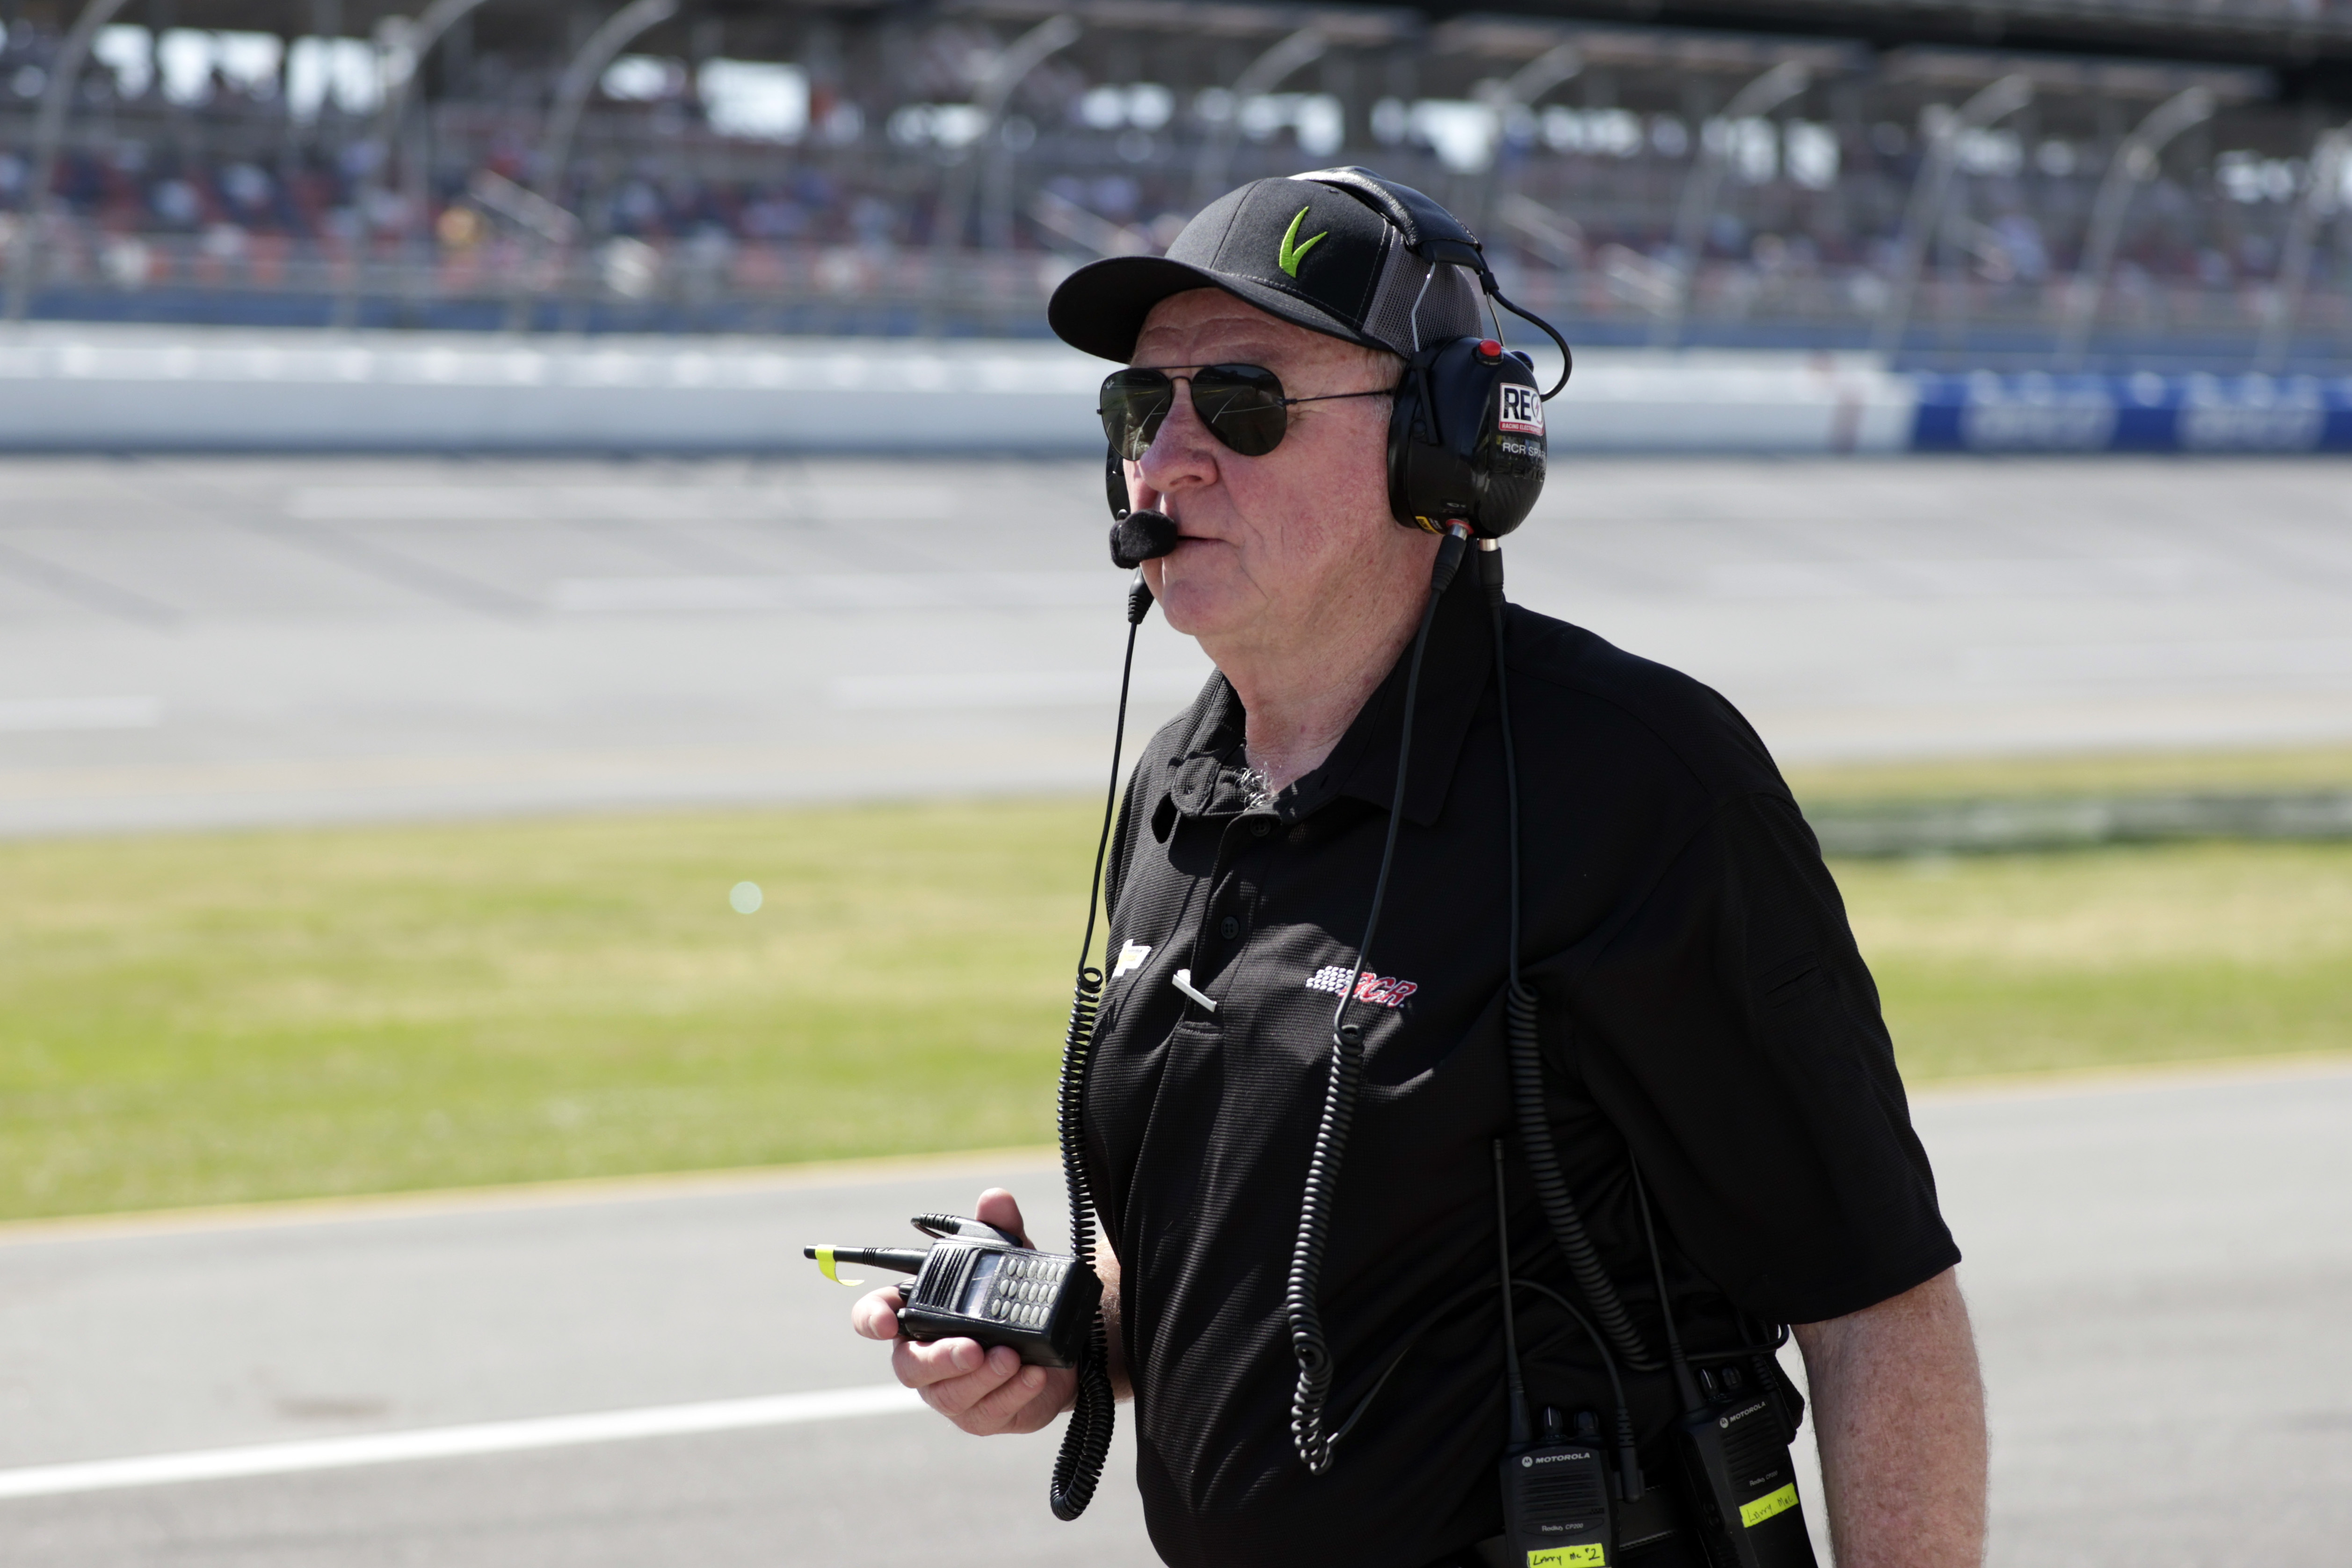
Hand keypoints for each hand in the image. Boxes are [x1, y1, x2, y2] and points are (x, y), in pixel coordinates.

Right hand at [850, 1187, 1078, 1435]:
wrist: (1061, 1349)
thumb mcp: (1014, 1262)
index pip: (876, 1316)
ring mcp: (952, 1391)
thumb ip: (1002, 1230)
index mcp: (920, 1316)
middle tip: (973, 1348)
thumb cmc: (1017, 1305)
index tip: (887, 1321)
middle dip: (941, 1357)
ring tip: (1012, 1358)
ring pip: (950, 1394)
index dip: (873, 1318)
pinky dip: (1012, 1393)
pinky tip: (1033, 1375)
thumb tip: (995, 1198)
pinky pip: (988, 1412)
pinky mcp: (982, 1415)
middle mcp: (927, 1356)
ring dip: (982, 1377)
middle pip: (910, 1366)